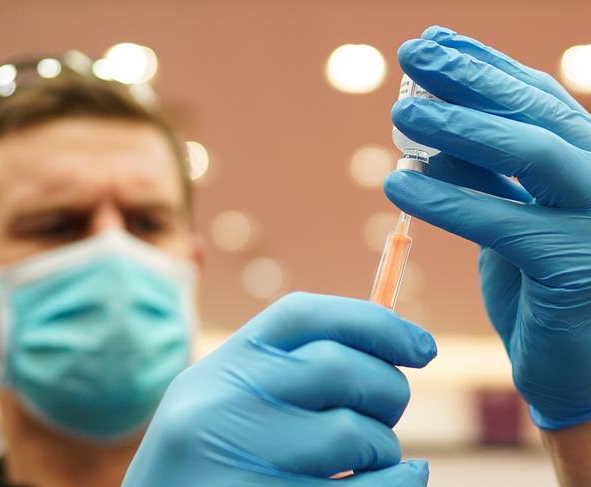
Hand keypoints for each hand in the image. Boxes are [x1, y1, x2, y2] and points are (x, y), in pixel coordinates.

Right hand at [122, 292, 434, 485]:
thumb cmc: (212, 460)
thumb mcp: (230, 401)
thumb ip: (291, 372)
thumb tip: (392, 349)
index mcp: (221, 365)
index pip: (305, 315)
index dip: (374, 322)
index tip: (421, 346)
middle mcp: (223, 402)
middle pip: (339, 367)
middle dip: (387, 388)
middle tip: (390, 409)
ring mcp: (239, 458)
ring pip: (354, 435)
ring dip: (383, 447)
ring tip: (366, 457)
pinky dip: (397, 482)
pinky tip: (407, 476)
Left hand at [384, 25, 590, 429]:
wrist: (577, 372)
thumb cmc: (539, 292)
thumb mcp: (508, 220)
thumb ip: (482, 175)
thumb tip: (429, 130)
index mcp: (588, 164)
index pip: (538, 99)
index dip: (484, 66)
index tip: (434, 41)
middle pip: (536, 112)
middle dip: (469, 78)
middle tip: (412, 53)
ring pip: (530, 153)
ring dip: (458, 127)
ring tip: (399, 113)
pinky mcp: (573, 268)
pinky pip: (502, 221)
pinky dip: (447, 199)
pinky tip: (399, 185)